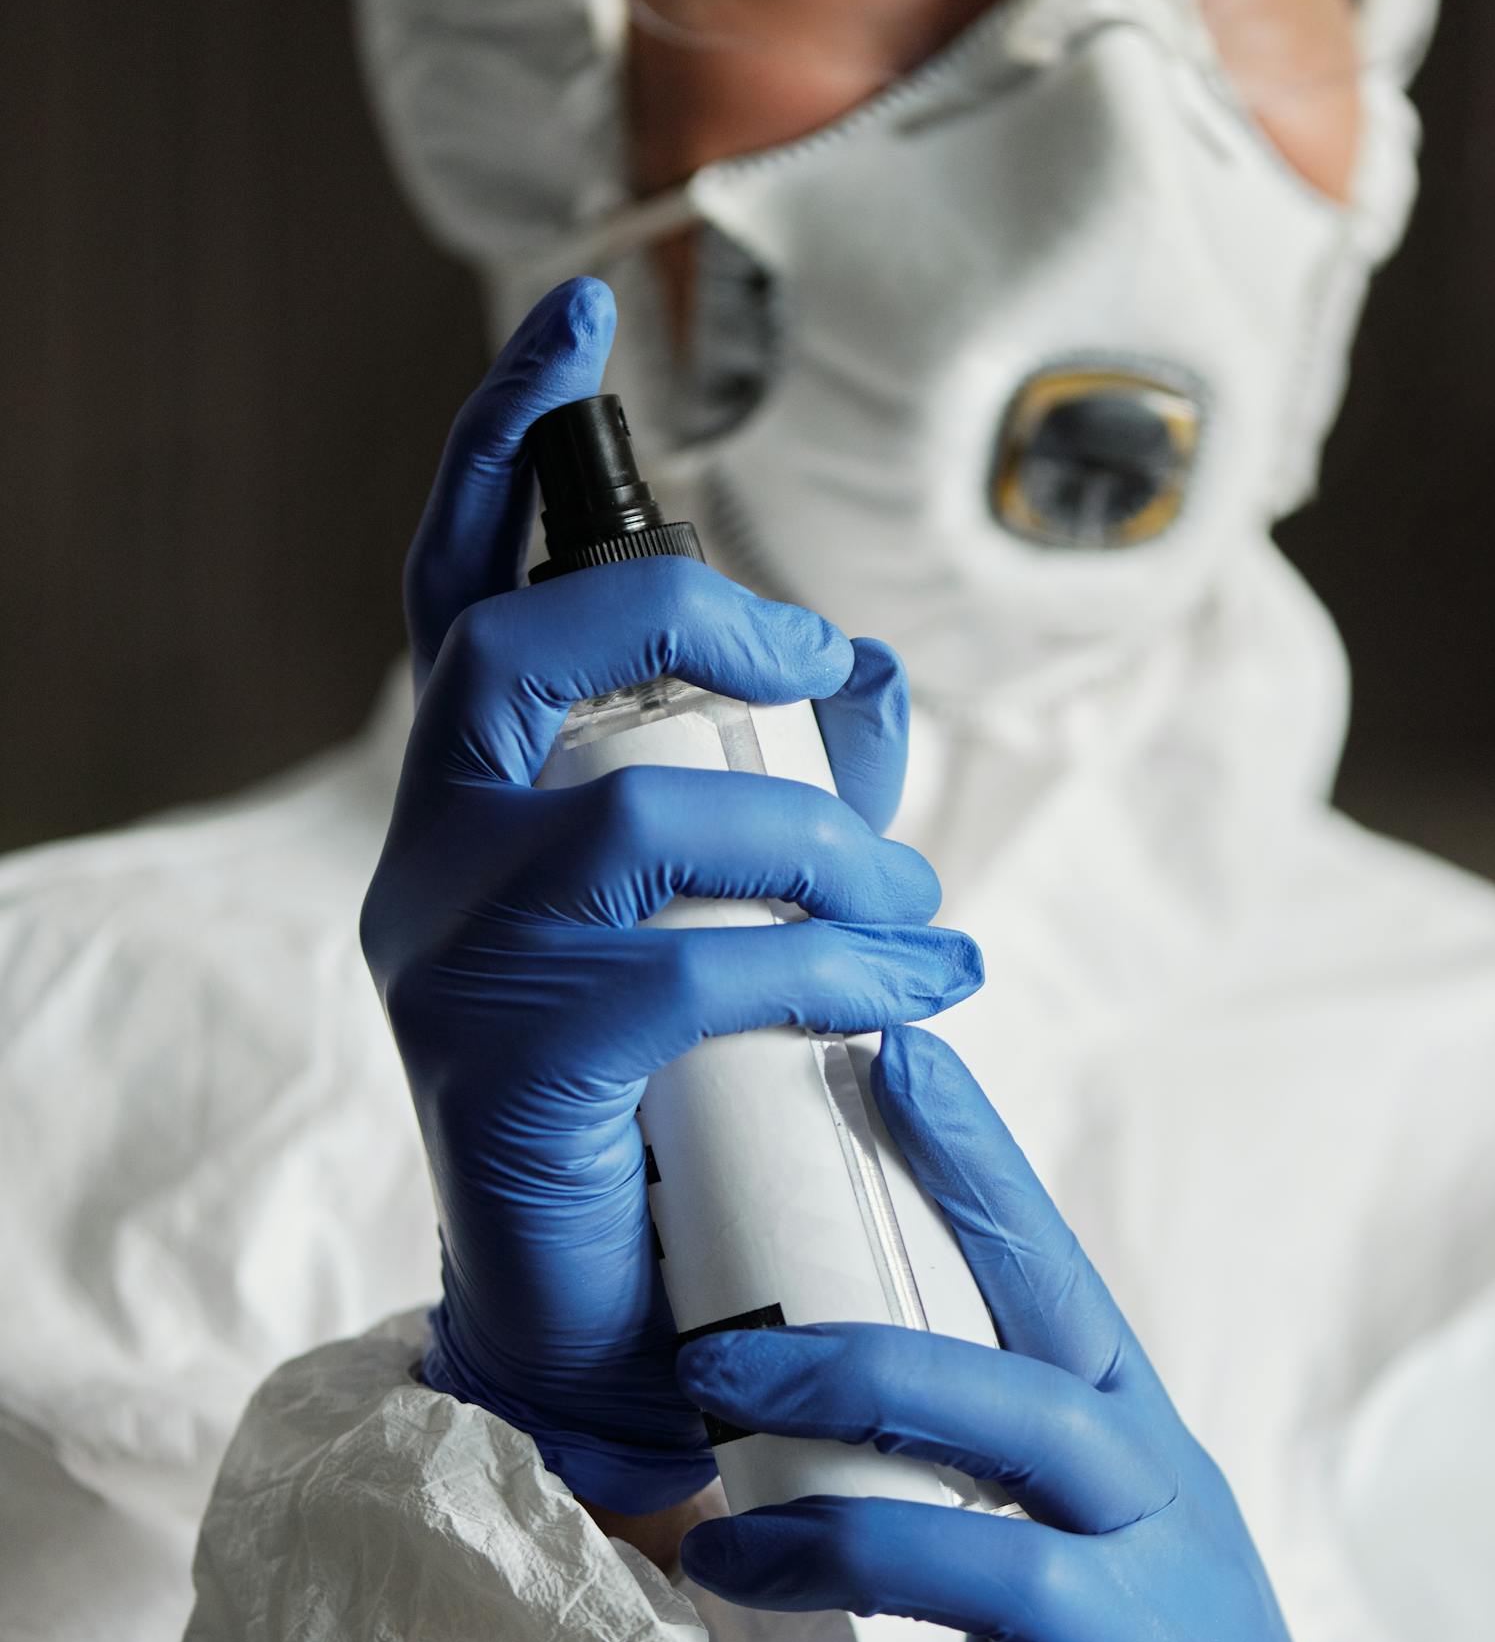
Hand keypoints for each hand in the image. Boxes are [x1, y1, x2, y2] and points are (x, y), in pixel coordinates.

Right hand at [361, 279, 981, 1510]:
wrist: (594, 1321)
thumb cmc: (662, 1102)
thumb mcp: (725, 922)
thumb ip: (788, 800)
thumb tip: (880, 686)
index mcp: (466, 810)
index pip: (456, 596)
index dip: (502, 451)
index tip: (579, 320)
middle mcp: (426, 862)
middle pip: (517, 656)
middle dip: (691, 620)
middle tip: (820, 671)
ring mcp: (451, 963)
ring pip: (635, 819)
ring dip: (817, 843)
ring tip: (916, 907)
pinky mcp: (515, 1062)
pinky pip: (695, 965)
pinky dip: (837, 963)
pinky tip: (920, 989)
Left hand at [676, 1025, 1485, 1641]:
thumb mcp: (1102, 1531)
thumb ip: (998, 1453)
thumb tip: (824, 1368)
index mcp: (1138, 1438)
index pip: (1057, 1274)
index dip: (981, 1166)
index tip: (895, 1056)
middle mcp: (1157, 1516)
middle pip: (1018, 1403)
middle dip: (858, 1371)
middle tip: (711, 1369)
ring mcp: (1159, 1641)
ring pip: (1000, 1561)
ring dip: (841, 1550)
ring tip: (719, 1558)